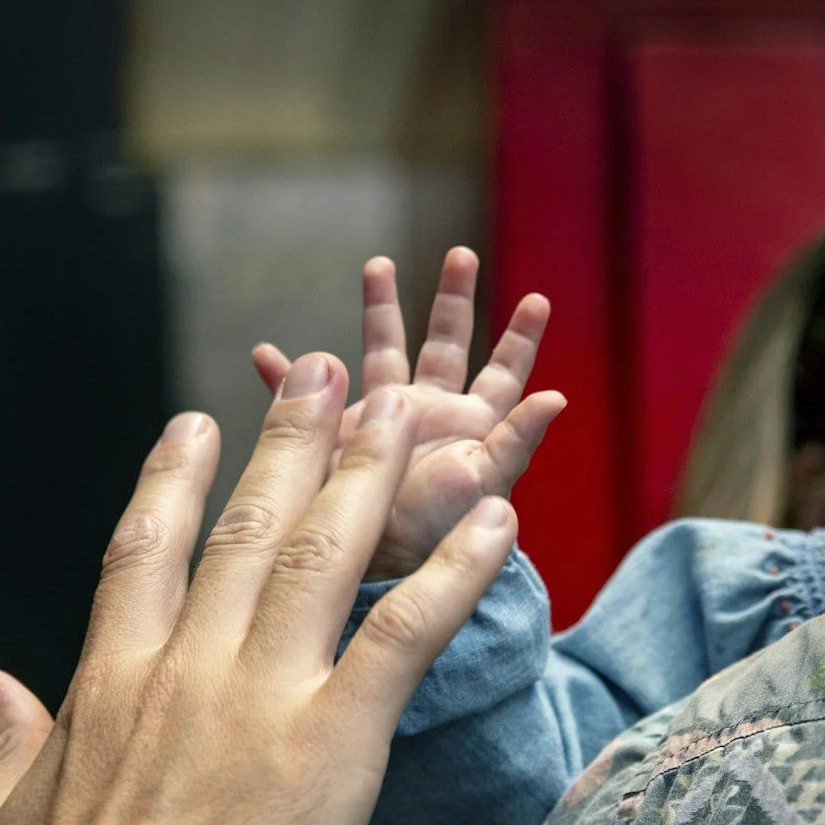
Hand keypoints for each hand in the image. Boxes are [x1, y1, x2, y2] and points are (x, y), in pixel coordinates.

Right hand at [0, 354, 518, 824]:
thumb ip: (6, 741)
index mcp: (108, 680)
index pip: (145, 549)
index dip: (176, 478)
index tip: (198, 422)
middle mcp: (186, 665)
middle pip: (247, 525)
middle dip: (292, 439)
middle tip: (327, 374)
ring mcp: (258, 697)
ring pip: (325, 554)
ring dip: (372, 472)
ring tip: (405, 406)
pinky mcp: (329, 747)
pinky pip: (405, 636)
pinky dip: (455, 574)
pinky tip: (496, 523)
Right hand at [253, 248, 561, 580]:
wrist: (376, 570)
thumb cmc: (439, 534)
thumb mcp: (484, 484)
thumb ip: (517, 440)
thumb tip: (559, 397)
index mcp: (470, 423)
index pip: (503, 372)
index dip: (521, 338)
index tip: (539, 300)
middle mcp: (428, 415)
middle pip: (445, 344)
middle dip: (453, 299)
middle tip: (462, 254)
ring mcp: (382, 422)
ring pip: (382, 352)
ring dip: (379, 310)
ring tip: (378, 265)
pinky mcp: (339, 435)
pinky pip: (308, 396)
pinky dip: (285, 375)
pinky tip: (265, 353)